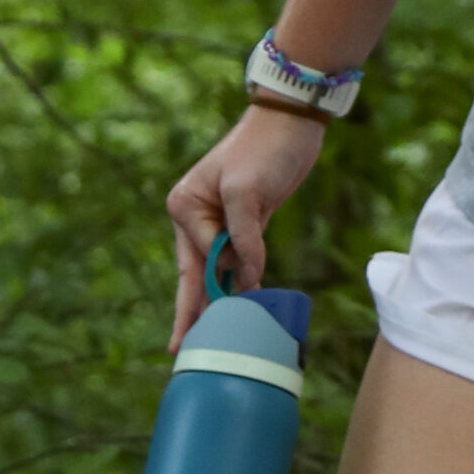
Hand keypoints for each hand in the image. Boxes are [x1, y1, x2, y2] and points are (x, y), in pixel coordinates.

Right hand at [165, 104, 326, 346]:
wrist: (292, 122)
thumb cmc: (264, 149)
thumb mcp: (247, 192)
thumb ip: (243, 238)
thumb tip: (245, 279)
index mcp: (184, 206)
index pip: (198, 258)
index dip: (213, 288)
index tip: (220, 317)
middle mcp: (195, 216)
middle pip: (195, 273)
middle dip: (192, 310)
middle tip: (181, 351)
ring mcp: (218, 221)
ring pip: (216, 270)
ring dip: (218, 299)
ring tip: (211, 338)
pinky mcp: (244, 223)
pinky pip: (236, 260)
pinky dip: (239, 281)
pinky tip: (241, 303)